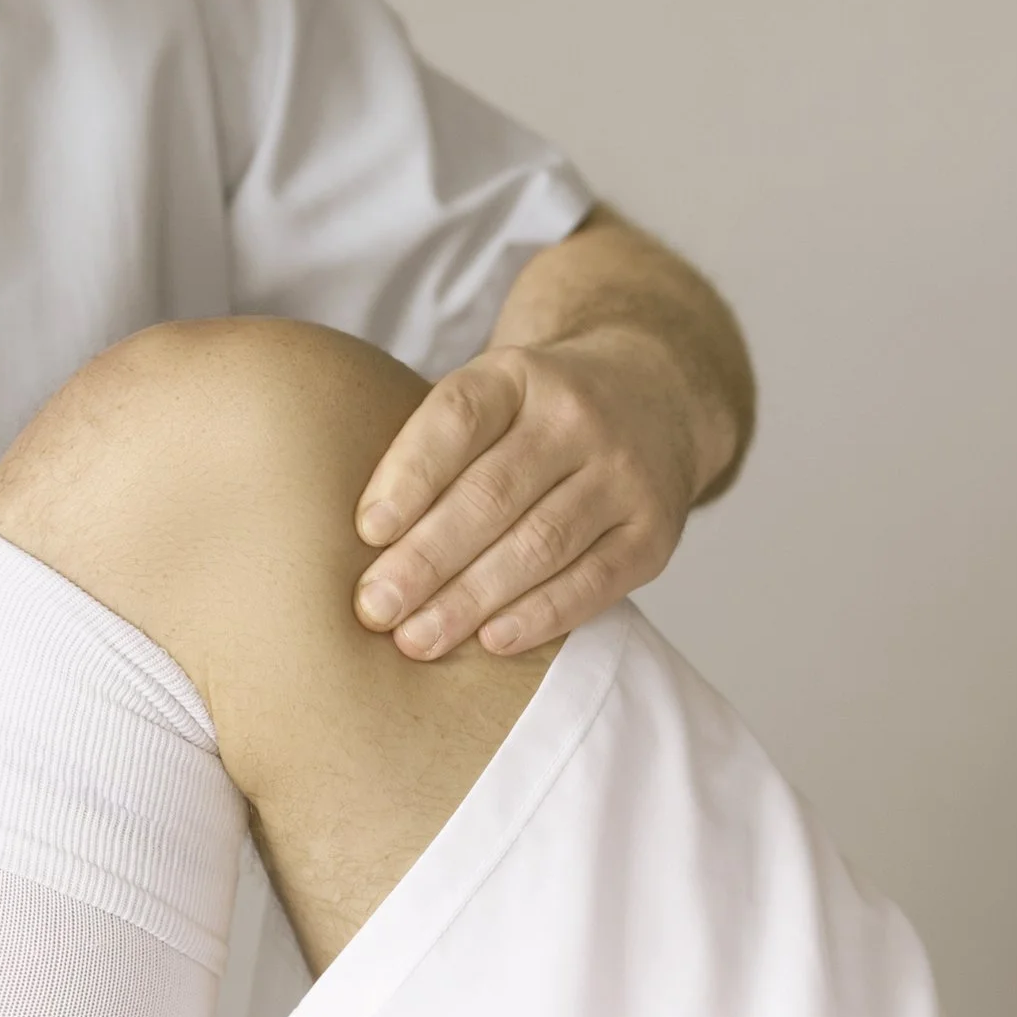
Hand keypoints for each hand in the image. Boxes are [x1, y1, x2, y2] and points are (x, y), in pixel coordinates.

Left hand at [352, 327, 713, 657]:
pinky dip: (539, 615)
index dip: (410, 475)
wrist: (654, 396)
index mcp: (518, 374)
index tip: (366, 531)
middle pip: (493, 492)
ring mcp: (623, 474)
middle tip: (375, 607)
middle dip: (427, 557)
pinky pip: (594, 581)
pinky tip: (491, 641)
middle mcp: (577, 417)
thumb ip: (433, 451)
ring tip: (416, 638)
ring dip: (471, 598)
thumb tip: (362, 545)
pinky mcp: (654, 531)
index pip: (458, 417)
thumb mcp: (489, 396)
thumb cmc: (533, 417)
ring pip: (540, 542)